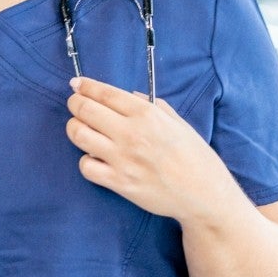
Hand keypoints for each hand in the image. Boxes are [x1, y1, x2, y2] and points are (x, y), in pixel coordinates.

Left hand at [65, 76, 231, 222]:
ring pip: (79, 135)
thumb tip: (127, 97)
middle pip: (85, 110)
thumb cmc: (194, 155)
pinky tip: (94, 158)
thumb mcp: (177, 121)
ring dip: (74, 128)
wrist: (203, 193)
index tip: (76, 84)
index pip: (105, 93)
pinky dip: (86, 160)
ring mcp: (122, 159)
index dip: (85, 86)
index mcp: (146, 114)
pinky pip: (86, 166)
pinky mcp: (118, 182)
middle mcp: (131, 133)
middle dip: (74, 103)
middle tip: (75, 103)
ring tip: (80, 128)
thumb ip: (151, 105)